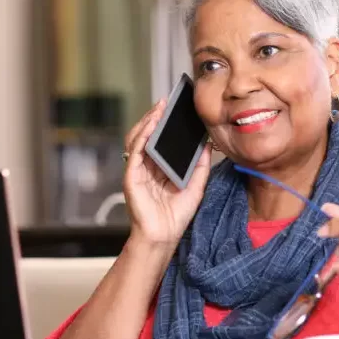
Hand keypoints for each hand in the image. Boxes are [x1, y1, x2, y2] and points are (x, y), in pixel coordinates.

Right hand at [123, 100, 211, 245]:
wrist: (164, 236)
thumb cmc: (176, 215)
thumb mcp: (196, 185)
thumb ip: (200, 164)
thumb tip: (207, 143)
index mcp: (159, 167)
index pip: (160, 139)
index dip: (165, 123)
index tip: (177, 107)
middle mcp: (146, 166)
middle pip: (147, 134)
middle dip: (155, 116)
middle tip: (166, 101)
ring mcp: (137, 170)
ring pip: (138, 138)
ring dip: (147, 121)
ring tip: (159, 108)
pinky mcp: (132, 176)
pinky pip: (135, 151)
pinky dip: (142, 135)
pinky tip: (151, 124)